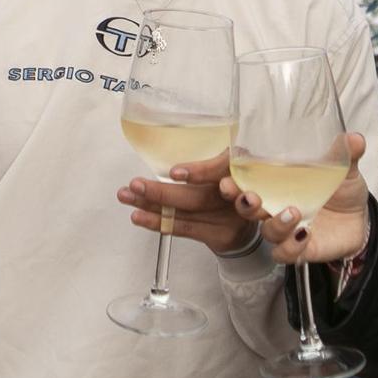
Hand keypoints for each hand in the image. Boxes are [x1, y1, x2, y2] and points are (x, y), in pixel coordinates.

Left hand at [117, 150, 258, 254]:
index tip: (175, 173)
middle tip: (137, 185)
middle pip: (199, 197)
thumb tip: (161, 142)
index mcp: (237, 167)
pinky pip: (186, 229)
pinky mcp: (221, 235)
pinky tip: (140, 216)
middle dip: (164, 193)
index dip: (199, 172)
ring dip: (154, 207)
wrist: (248, 220)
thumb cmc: (229, 182)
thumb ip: (207, 157)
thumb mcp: (226, 161)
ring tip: (129, 197)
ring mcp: (230, 218)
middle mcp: (237, 194)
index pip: (222, 169)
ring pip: (187, 213)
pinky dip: (161, 222)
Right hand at [219, 132, 369, 264]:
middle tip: (251, 197)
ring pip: (266, 232)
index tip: (228, 176)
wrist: (359, 221)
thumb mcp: (344, 170)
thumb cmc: (342, 190)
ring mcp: (286, 230)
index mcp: (278, 183)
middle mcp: (276, 206)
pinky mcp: (298, 249)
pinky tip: (305, 234)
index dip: (234, 179)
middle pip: (247, 208)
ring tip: (293, 212)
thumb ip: (345, 154)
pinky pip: (283, 254)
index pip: (247, 180)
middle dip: (243, 203)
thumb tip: (354, 137)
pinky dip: (291, 246)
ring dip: (276, 224)